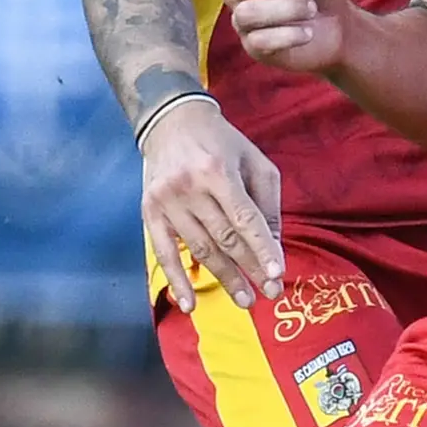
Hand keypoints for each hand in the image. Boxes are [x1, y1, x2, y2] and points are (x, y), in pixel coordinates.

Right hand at [140, 96, 284, 304]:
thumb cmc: (221, 143)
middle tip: (268, 294)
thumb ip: (267, 203)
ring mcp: (166, 202)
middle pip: (224, 239)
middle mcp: (190, 188)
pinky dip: (177, 282)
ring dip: (223, 278)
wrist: (170, 121)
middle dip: (249, 269)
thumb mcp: (255, 161)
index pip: (244, 219)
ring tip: (245, 300)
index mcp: (218, 171)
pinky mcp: (149, 212)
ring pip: (199, 250)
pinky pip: (164, 254)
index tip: (277, 275)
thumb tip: (274, 247)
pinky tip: (190, 305)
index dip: (262, 249)